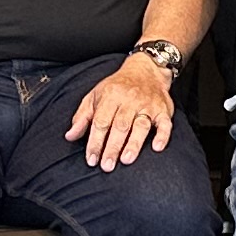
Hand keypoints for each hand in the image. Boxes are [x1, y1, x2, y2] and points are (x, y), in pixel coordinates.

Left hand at [68, 52, 177, 169]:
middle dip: (112, 147)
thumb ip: (83, 116)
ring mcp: (148, 105)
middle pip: (120, 126)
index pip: (101, 122)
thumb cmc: (118, 86)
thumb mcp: (95, 96)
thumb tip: (70, 136)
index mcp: (111, 96)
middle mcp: (130, 100)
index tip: (91, 159)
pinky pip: (165, 123)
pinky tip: (157, 148)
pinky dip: (162, 136)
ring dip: (134, 143)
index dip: (95, 141)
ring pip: (141, 125)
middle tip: (107, 165)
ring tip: (126, 160)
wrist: (146, 70)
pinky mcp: (163, 110)